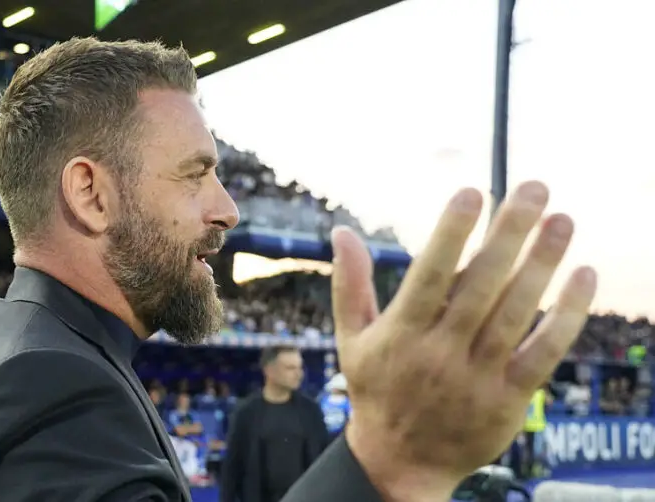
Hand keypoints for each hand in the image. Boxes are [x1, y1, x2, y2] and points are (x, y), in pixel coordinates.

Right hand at [331, 181, 595, 500]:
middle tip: (534, 188)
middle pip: (481, 286)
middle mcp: (439, 353)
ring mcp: (476, 377)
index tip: (473, 193)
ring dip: (541, 265)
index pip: (429, 276)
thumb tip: (342, 231)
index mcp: (400, 334)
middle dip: (509, 233)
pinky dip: (566, 317)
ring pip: (514, 314)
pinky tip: (583, 277)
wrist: (401, 463)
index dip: (451, 234)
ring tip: (562, 220)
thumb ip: (349, 284)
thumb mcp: (351, 339)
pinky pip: (542, 353)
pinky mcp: (508, 399)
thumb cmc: (374, 391)